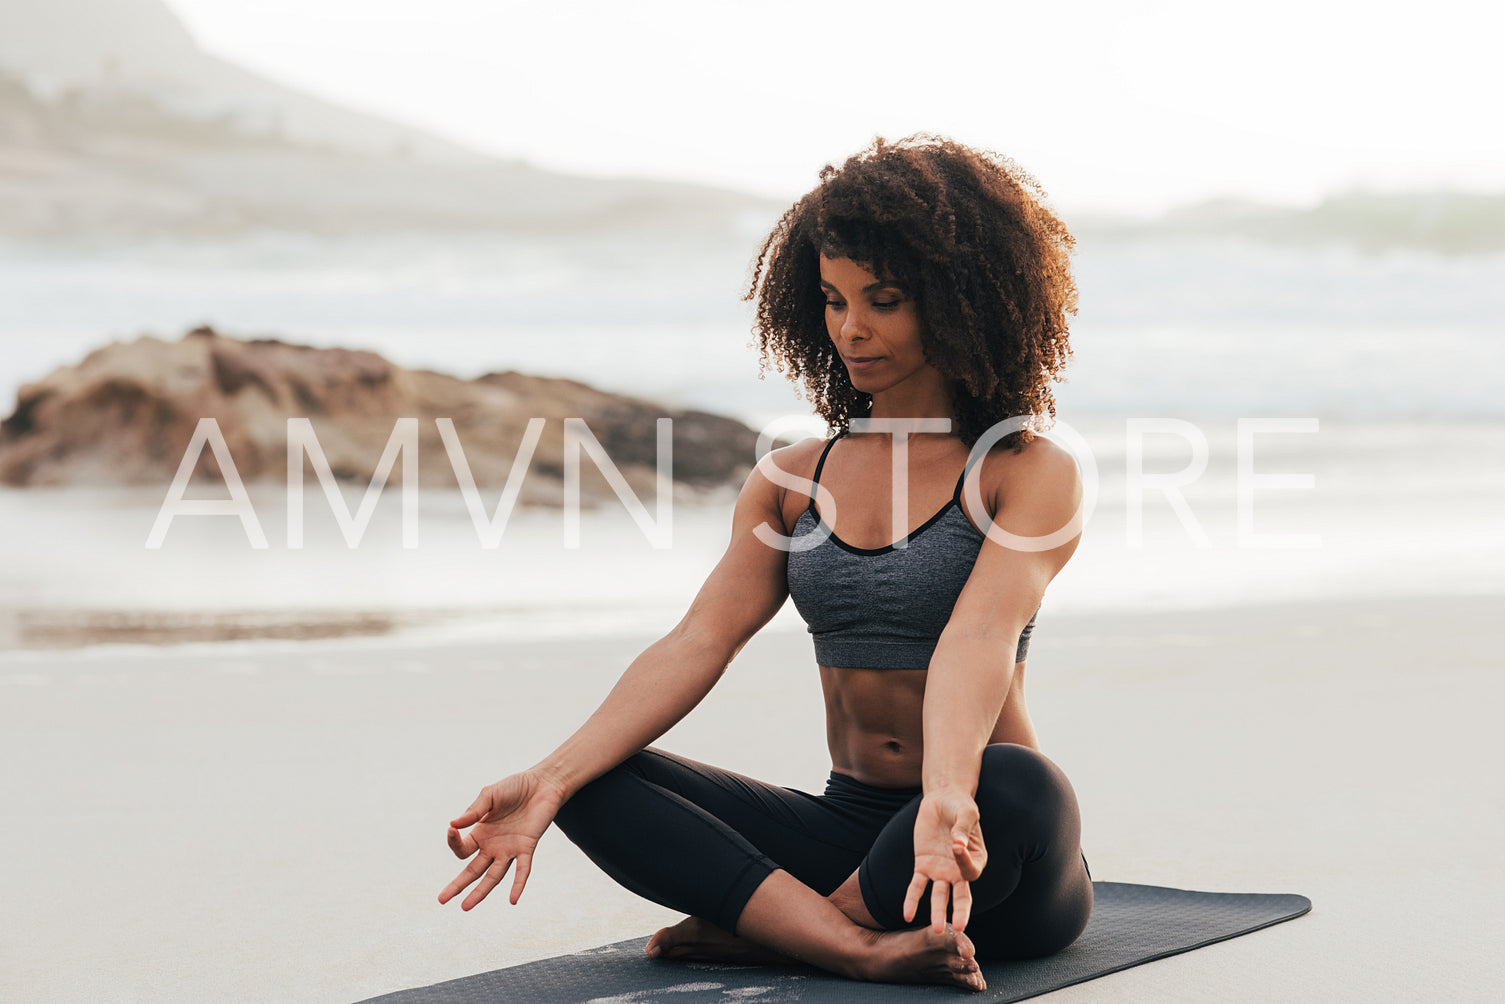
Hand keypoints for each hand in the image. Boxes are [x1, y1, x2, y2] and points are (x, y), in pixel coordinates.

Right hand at [438, 771, 566, 910]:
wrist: (542, 784)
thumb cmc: (514, 787)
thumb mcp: (489, 795)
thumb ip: (474, 811)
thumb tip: (452, 824)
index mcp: (481, 834)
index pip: (462, 849)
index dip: (454, 842)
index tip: (451, 829)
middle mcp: (493, 846)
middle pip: (473, 870)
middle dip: (458, 885)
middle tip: (441, 900)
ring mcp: (509, 849)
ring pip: (493, 876)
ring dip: (480, 892)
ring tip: (465, 907)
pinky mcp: (527, 848)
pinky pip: (523, 870)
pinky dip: (518, 884)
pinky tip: (513, 900)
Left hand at [902, 790, 988, 932]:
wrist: (941, 800)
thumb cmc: (959, 806)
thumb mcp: (966, 812)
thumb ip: (963, 827)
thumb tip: (957, 843)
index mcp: (976, 859)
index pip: (971, 870)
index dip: (964, 861)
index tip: (957, 845)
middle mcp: (959, 871)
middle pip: (961, 895)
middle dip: (960, 911)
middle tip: (960, 928)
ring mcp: (941, 871)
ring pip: (939, 895)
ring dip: (937, 911)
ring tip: (936, 929)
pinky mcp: (923, 866)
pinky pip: (917, 886)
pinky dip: (912, 899)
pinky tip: (907, 914)